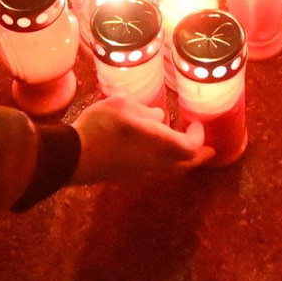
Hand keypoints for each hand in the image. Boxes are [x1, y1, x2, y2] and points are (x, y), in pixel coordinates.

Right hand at [72, 98, 206, 183]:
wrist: (73, 157)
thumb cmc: (99, 128)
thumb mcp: (121, 106)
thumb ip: (145, 110)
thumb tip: (160, 117)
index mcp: (158, 143)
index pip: (190, 146)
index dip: (198, 136)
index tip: (196, 123)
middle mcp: (155, 161)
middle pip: (185, 163)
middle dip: (199, 155)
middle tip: (208, 149)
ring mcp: (141, 170)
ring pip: (170, 166)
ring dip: (180, 155)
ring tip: (180, 142)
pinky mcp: (128, 174)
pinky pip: (155, 166)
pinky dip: (164, 157)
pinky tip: (154, 145)